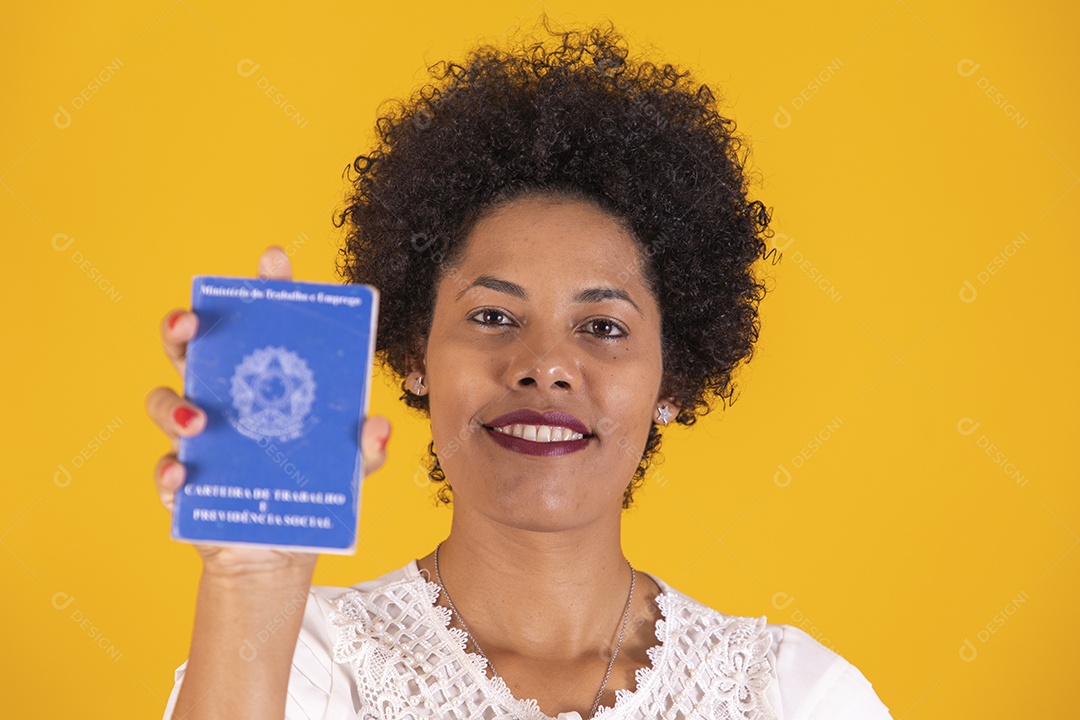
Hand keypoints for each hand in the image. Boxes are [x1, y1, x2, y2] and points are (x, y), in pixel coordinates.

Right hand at [145, 246, 391, 578]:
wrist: (278, 549)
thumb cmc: (309, 487)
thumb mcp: (347, 468)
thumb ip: (365, 447)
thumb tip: (377, 425)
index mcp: (263, 380)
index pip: (260, 323)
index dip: (264, 287)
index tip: (274, 260)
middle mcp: (222, 396)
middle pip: (192, 346)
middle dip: (184, 324)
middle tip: (191, 321)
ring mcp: (195, 436)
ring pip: (164, 402)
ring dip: (172, 405)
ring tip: (197, 420)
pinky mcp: (182, 481)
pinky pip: (164, 470)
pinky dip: (169, 472)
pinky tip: (182, 477)